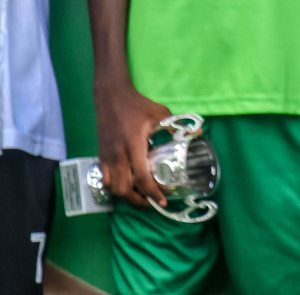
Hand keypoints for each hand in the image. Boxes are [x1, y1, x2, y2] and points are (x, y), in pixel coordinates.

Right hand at [93, 78, 170, 206]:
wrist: (111, 97)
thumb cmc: (137, 105)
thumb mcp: (160, 113)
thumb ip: (177, 125)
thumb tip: (198, 133)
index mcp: (133, 146)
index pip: (141, 177)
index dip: (152, 192)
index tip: (163, 200)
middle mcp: (118, 155)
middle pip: (124, 189)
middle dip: (139, 200)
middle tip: (154, 201)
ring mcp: (106, 157)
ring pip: (113, 187)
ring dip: (126, 196)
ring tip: (142, 196)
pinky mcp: (100, 156)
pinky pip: (105, 179)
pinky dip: (115, 187)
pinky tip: (127, 185)